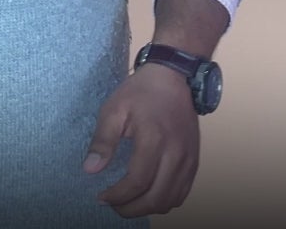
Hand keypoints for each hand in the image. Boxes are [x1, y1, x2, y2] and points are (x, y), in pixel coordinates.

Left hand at [83, 64, 200, 218]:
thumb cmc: (140, 92)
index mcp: (154, 139)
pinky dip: (164, 200)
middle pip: (156, 198)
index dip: (118, 196)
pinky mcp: (195, 161)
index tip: (102, 197)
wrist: (173, 77)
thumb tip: (90, 170)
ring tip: (128, 202)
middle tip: (113, 205)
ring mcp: (189, 159)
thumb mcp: (114, 110)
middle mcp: (176, 153)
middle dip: (131, 208)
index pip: (137, 182)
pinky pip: (182, 193)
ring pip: (171, 200)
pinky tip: (148, 195)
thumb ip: (103, 141)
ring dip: (148, 208)